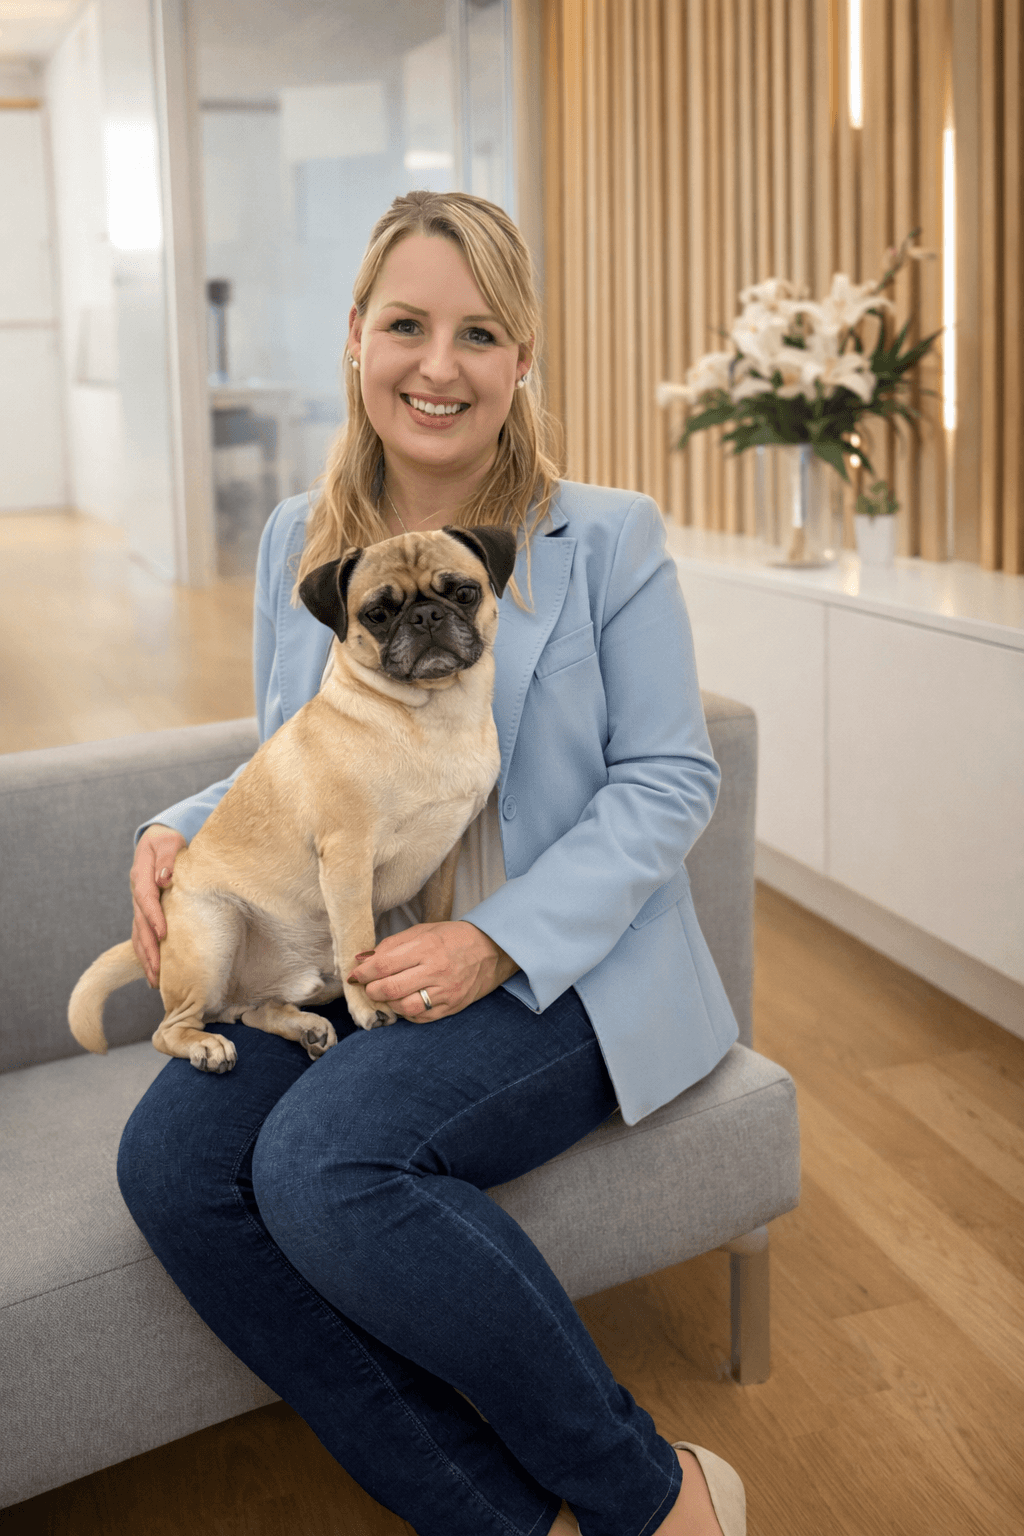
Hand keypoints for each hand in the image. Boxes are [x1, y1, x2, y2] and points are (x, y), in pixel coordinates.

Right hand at [130, 825, 186, 986]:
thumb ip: (167, 857)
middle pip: (140, 924)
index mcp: (142, 875)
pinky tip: (153, 972)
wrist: (156, 841)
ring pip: (139, 934)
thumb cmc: (167, 840)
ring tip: (155, 980)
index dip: (154, 917)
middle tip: (158, 971)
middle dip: (149, 948)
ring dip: (146, 957)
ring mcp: (138, 905)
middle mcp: (137, 893)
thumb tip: (165, 878)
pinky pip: (142, 935)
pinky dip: (146, 954)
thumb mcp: (169, 841)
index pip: (146, 899)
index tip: (164, 933)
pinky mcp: (143, 912)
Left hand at [347, 921, 518, 1021]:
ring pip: (404, 1007)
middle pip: (390, 989)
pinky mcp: (452, 1006)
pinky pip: (421, 1017)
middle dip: (372, 990)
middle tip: (369, 987)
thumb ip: (391, 945)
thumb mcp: (422, 931)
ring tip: (387, 995)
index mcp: (426, 947)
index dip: (363, 973)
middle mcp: (435, 970)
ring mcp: (445, 991)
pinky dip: (407, 1013)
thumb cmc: (453, 937)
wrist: (492, 949)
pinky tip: (405, 1003)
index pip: (384, 965)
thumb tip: (362, 959)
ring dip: (388, 1004)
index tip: (356, 975)